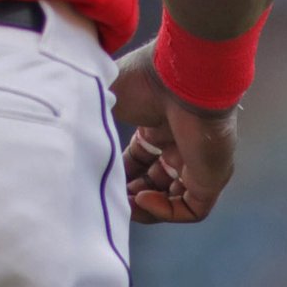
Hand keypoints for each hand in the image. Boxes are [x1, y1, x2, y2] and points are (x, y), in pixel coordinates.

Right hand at [109, 46, 238, 224]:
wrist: (182, 75)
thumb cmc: (144, 78)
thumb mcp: (107, 97)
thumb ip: (93, 119)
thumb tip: (75, 139)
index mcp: (157, 122)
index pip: (139, 159)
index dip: (119, 172)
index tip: (99, 177)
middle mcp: (179, 143)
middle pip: (154, 181)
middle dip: (130, 193)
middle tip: (108, 197)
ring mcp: (196, 161)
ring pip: (172, 199)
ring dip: (146, 208)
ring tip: (123, 205)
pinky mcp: (211, 177)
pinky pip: (193, 209)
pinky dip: (165, 211)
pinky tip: (142, 199)